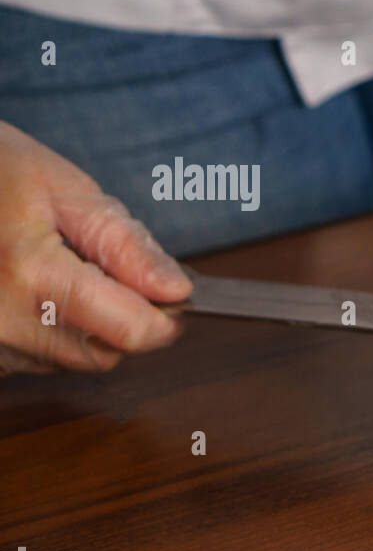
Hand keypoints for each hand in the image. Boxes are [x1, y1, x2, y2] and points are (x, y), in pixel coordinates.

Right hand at [0, 121, 191, 373]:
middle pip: (104, 354)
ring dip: (84, 327)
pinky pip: (32, 358)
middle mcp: (2, 320)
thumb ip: (126, 245)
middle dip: (124, 320)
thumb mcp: (64, 189)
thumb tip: (176, 290)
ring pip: (70, 361)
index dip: (164, 318)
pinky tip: (29, 289)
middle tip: (108, 270)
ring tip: (56, 269)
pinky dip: (46, 331)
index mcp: (32, 274)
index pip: (131, 332)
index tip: (172, 296)